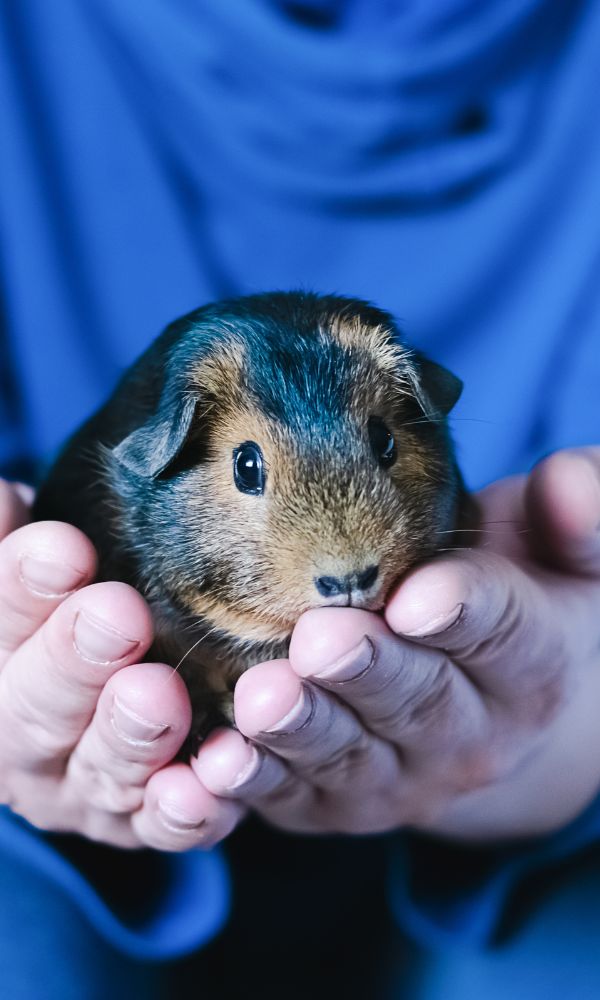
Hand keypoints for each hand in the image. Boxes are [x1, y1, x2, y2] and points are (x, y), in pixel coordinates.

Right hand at [0, 480, 242, 849]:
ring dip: (132, 736)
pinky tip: (207, 788)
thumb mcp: (29, 581)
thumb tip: (4, 493)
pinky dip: (184, 813)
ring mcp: (83, 789)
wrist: (84, 720)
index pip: (0, 623)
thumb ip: (14, 543)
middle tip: (118, 614)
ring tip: (159, 696)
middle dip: (77, 658)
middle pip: (40, 704)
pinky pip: (163, 827)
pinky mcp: (141, 824)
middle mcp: (23, 737)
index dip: (22, 588)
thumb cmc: (60, 627)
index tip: (65, 549)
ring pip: (103, 768)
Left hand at [194, 448, 599, 840]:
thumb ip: (576, 515)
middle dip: (368, 671)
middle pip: (420, 702)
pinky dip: (252, 785)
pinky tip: (213, 767)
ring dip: (302, 730)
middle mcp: (472, 735)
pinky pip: (292, 797)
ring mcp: (400, 776)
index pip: (506, 634)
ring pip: (350, 756)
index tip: (421, 595)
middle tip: (321, 639)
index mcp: (533, 665)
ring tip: (261, 697)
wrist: (479, 695)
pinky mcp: (333, 800)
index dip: (465, 612)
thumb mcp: (562, 552)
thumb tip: (568, 483)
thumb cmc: (511, 592)